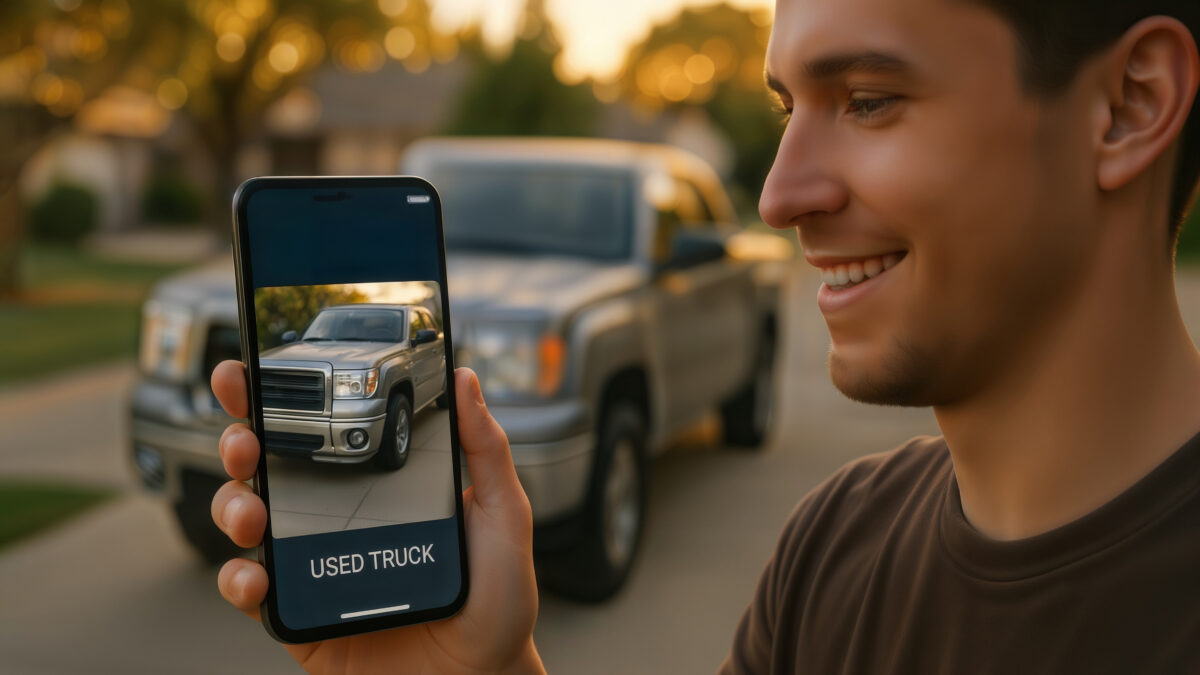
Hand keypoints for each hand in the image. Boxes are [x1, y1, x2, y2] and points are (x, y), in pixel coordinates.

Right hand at [210, 361, 544, 673]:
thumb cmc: (497, 597)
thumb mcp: (503, 512)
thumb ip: (484, 448)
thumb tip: (467, 377)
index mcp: (377, 484)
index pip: (322, 429)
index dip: (280, 397)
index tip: (252, 369)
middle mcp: (336, 516)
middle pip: (269, 465)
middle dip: (239, 439)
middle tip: (244, 437)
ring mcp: (313, 563)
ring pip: (247, 520)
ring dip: (231, 505)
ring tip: (251, 511)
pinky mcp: (299, 613)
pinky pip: (251, 590)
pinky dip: (237, 577)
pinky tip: (255, 572)